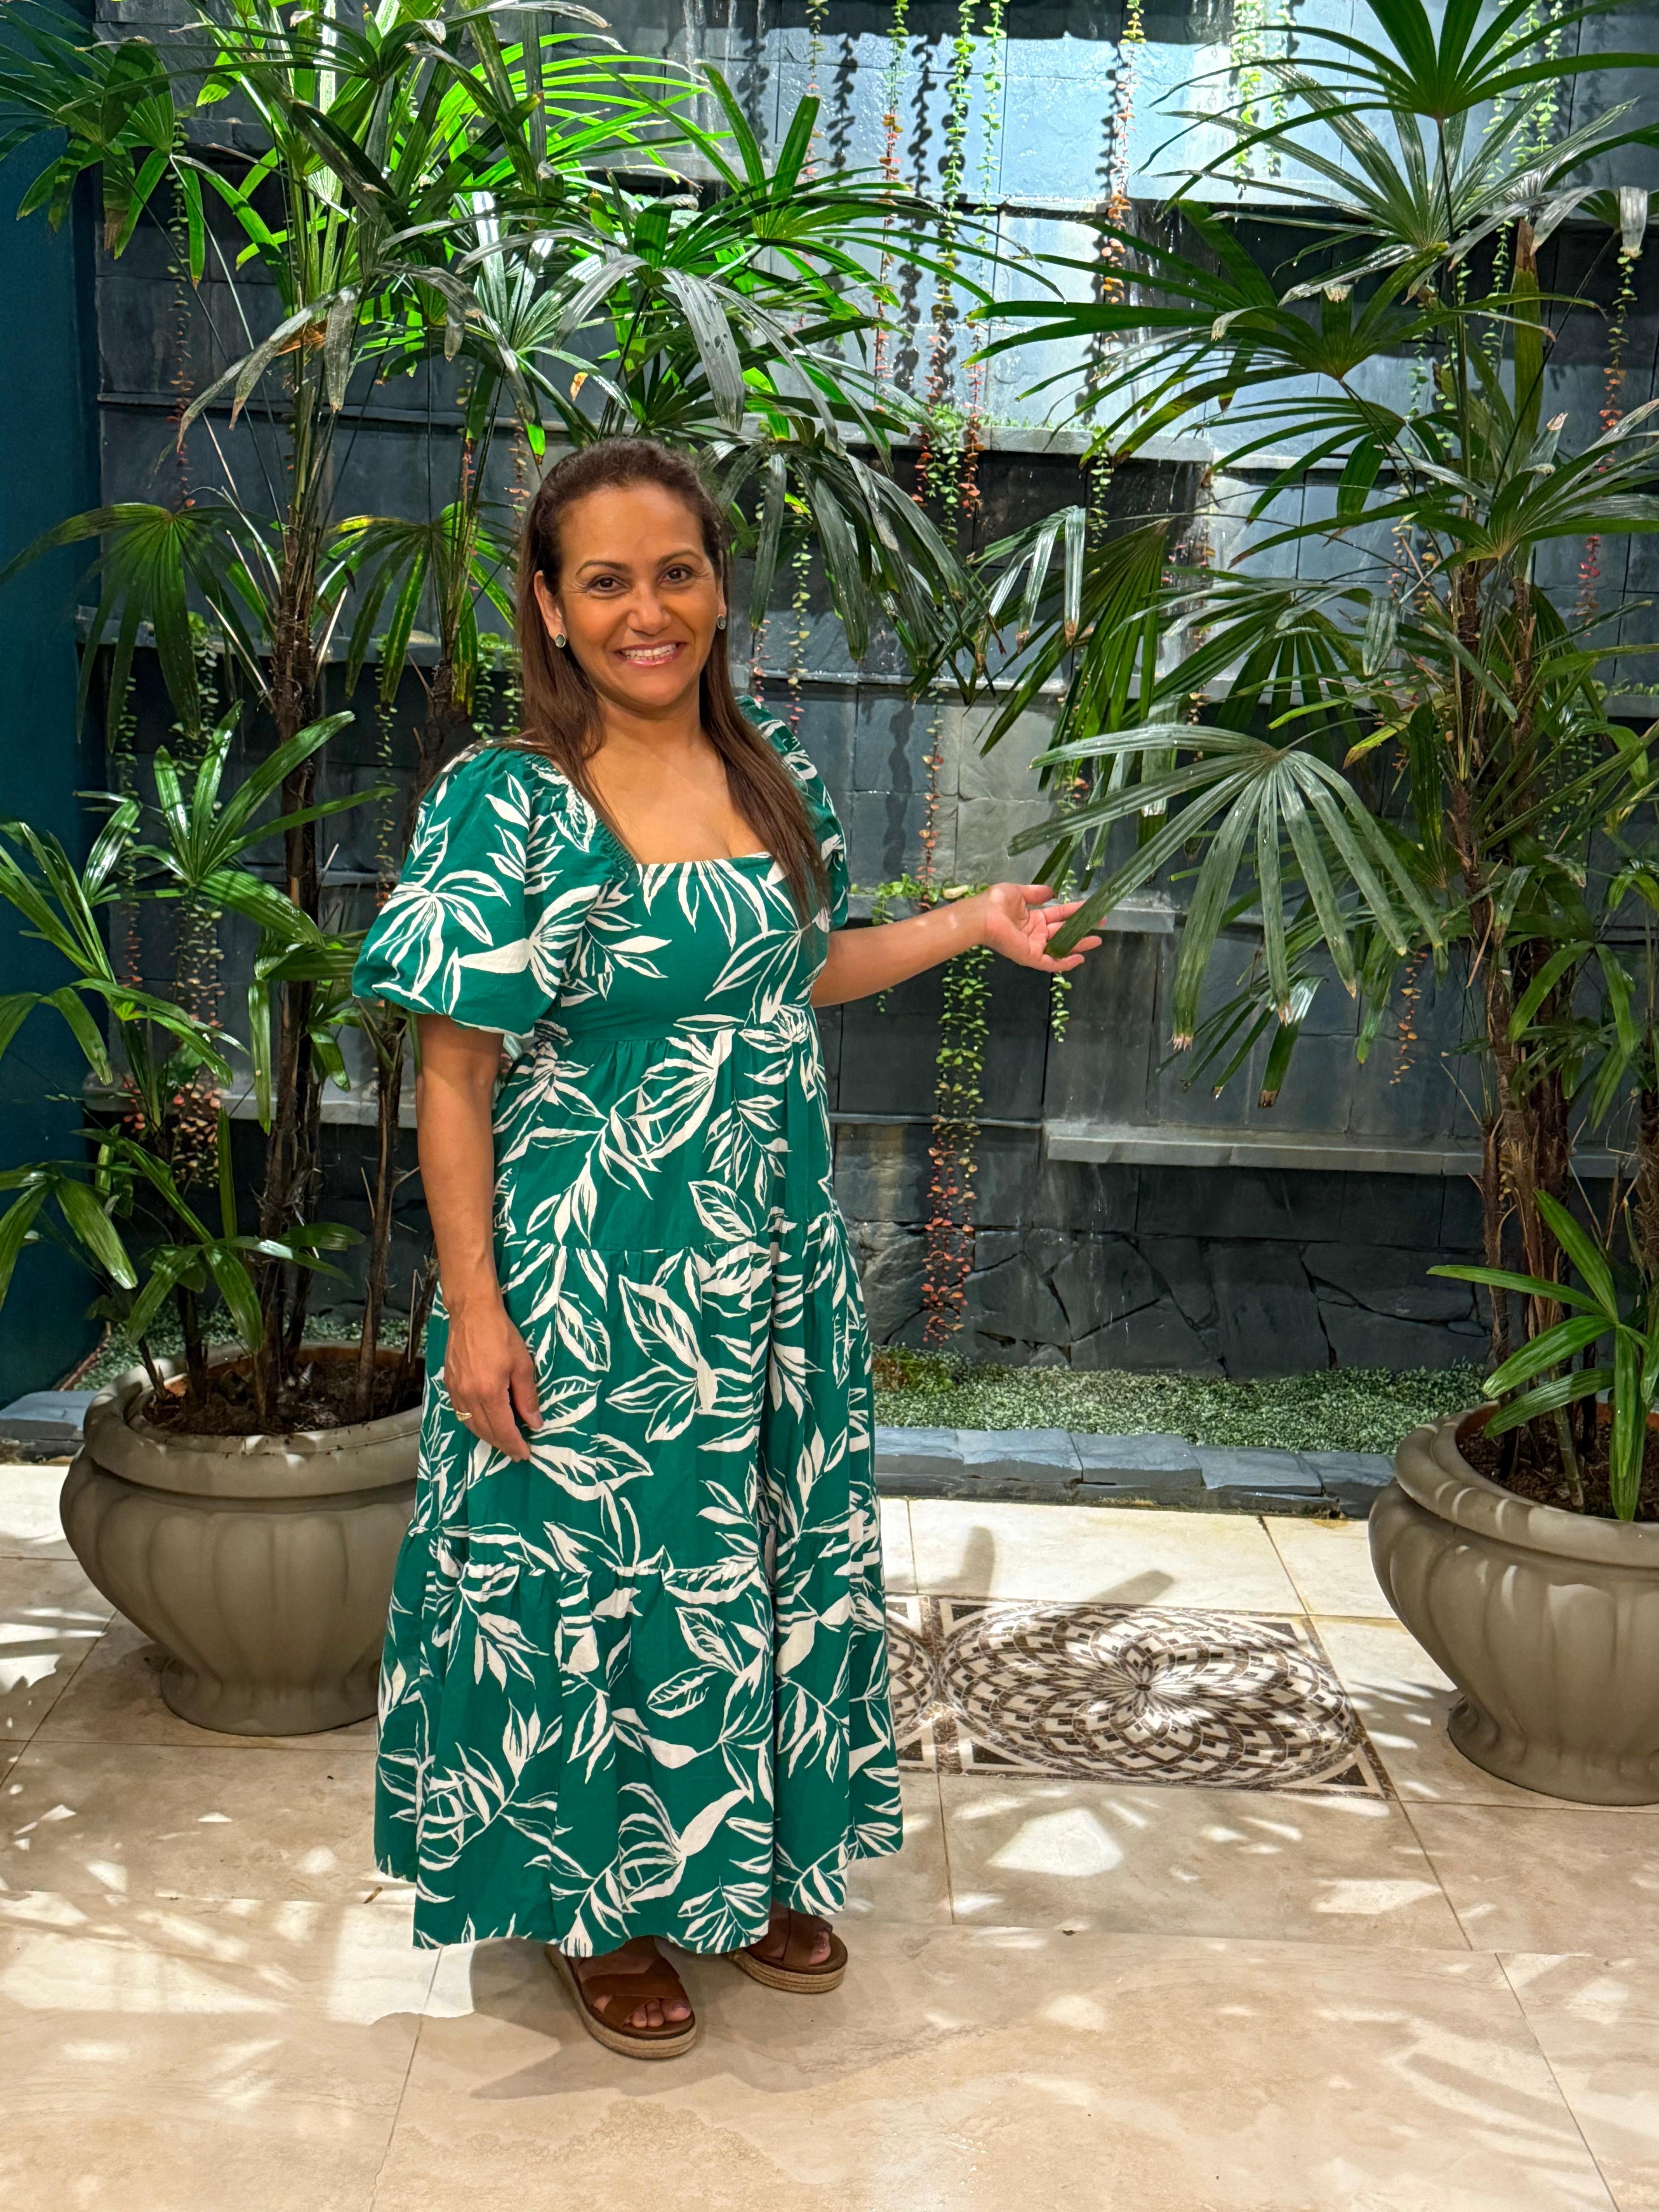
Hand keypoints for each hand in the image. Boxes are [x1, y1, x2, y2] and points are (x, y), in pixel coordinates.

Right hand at [441, 1298, 541, 1460]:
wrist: (471, 1311)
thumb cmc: (501, 1334)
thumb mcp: (522, 1364)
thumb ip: (527, 1396)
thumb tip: (535, 1422)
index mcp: (488, 1392)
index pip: (502, 1429)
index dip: (514, 1444)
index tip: (524, 1455)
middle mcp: (468, 1395)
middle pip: (485, 1431)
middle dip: (501, 1444)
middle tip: (515, 1452)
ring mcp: (455, 1390)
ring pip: (470, 1424)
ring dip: (487, 1436)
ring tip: (502, 1441)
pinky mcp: (448, 1383)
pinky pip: (461, 1412)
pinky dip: (474, 1422)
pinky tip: (484, 1421)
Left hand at [973, 883, 1101, 972]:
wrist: (984, 916)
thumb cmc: (997, 903)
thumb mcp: (1019, 892)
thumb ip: (1035, 893)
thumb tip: (1051, 891)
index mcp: (1033, 918)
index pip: (1059, 915)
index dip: (1074, 911)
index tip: (1090, 907)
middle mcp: (1036, 933)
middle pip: (1064, 931)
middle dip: (1083, 927)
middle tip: (1102, 922)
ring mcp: (1035, 946)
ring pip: (1062, 947)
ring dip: (1080, 944)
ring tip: (1098, 939)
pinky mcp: (1032, 957)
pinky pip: (1052, 963)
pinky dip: (1066, 963)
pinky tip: (1081, 958)